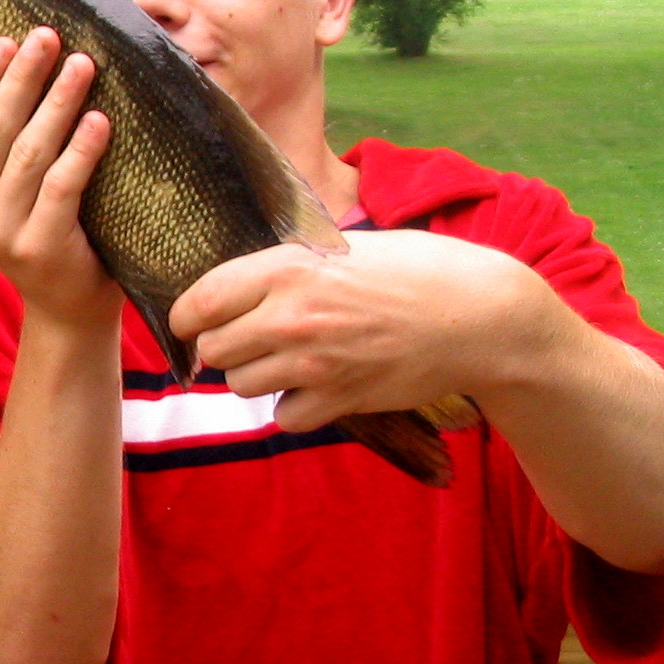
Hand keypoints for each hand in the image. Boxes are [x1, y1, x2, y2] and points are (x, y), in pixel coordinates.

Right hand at [0, 28, 119, 329]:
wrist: (68, 305)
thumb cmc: (49, 229)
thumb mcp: (12, 187)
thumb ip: (8, 141)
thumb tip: (26, 63)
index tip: (9, 40)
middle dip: (23, 77)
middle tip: (49, 37)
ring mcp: (0, 230)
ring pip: (29, 152)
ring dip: (58, 102)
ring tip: (83, 65)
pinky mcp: (38, 246)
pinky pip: (62, 185)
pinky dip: (82, 149)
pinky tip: (100, 121)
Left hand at [170, 227, 553, 430]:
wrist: (478, 315)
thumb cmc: (412, 270)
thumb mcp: (341, 246)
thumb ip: (284, 266)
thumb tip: (231, 285)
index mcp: (287, 267)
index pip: (199, 301)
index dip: (186, 317)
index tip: (191, 323)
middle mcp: (292, 315)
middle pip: (212, 349)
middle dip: (225, 348)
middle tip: (251, 342)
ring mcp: (314, 362)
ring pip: (240, 386)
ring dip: (256, 377)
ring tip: (289, 361)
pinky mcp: (339, 400)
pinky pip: (283, 417)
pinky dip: (293, 408)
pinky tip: (316, 387)